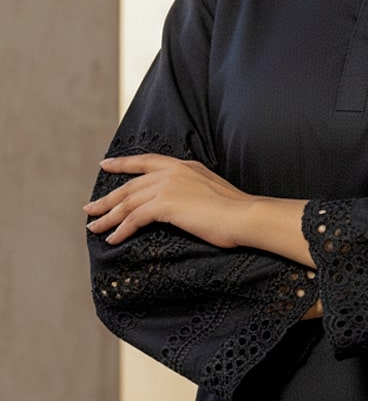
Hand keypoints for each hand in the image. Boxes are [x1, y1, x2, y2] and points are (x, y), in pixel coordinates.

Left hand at [85, 154, 259, 247]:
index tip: (106, 165)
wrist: (244, 215)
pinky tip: (113, 239)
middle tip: (90, 208)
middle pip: (130, 185)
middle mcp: (173, 172)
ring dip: (108, 217)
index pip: (146, 161)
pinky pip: (134, 218)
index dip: (123, 163)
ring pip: (128, 202)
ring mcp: (168, 186)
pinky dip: (121, 230)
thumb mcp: (211, 191)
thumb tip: (183, 202)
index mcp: (184, 166)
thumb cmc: (234, 210)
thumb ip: (193, 189)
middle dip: (107, 198)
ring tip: (95, 228)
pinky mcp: (165, 204)